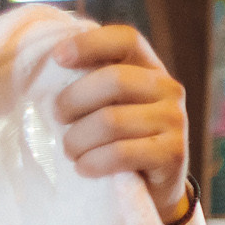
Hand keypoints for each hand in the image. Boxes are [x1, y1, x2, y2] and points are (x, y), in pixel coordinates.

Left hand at [53, 25, 191, 223]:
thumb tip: (49, 65)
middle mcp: (168, 88)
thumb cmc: (116, 137)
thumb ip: (90, 81)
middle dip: (73, 101)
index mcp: (148, 67)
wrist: (151, 185)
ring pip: (111, 121)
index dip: (90, 44)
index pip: (126, 39)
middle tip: (58, 120)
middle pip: (114, 80)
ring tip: (72, 151)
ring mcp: (175, 120)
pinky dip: (92, 163)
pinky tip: (86, 168)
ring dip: (77, 141)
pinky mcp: (173, 153)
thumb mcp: (106, 103)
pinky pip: (120, 153)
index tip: (58, 58)